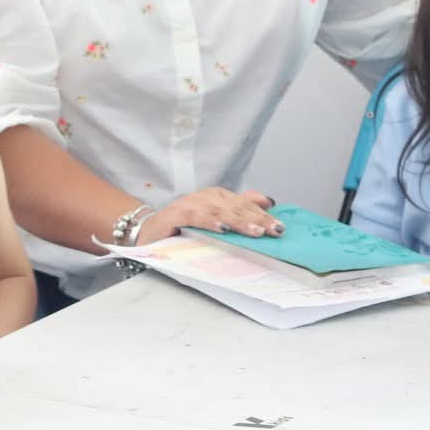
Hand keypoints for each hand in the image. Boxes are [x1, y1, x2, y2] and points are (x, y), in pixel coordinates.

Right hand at [141, 188, 279, 243]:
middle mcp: (206, 197)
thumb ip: (240, 208)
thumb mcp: (216, 218)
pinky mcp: (176, 214)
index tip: (280, 227)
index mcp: (217, 197)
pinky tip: (222, 229)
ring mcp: (191, 204)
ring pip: (220, 212)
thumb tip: (268, 201)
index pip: (245, 205)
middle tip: (274, 230)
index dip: (263, 215)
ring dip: (239, 221)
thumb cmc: (183, 227)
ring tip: (256, 231)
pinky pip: (196, 217)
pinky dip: (210, 222)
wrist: (149, 233)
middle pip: (236, 207)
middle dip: (257, 219)